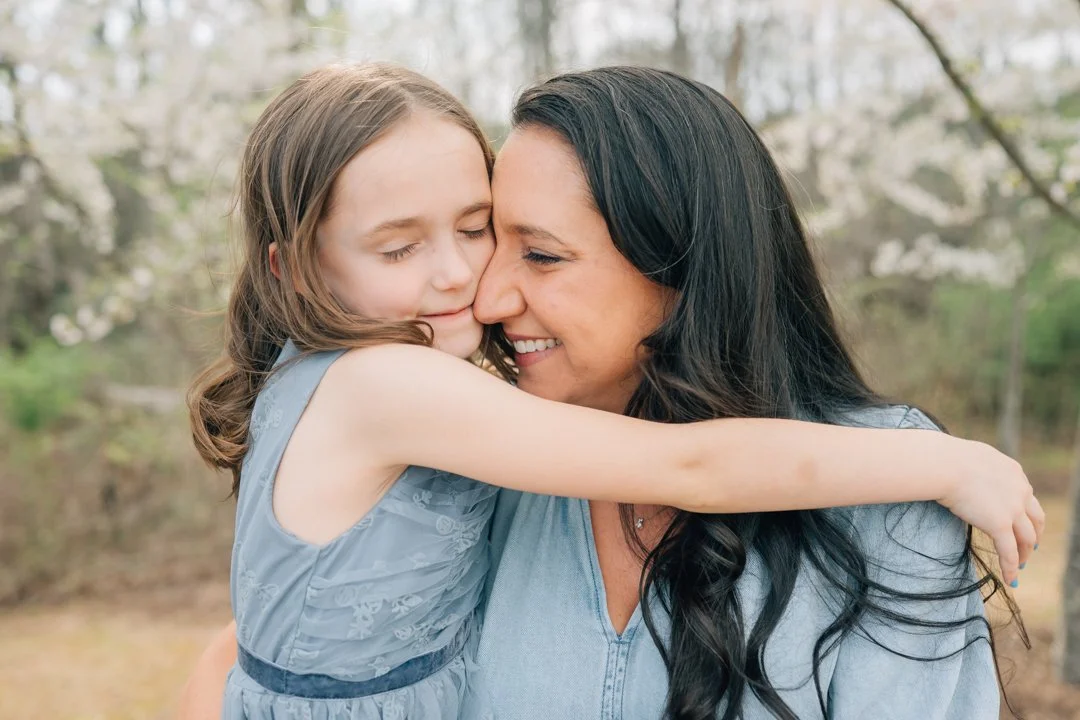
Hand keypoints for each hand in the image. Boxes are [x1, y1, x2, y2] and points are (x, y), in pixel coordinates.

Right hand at [935, 437, 1044, 587]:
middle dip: (1033, 535)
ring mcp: (1012, 508)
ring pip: (1027, 538)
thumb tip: (965, 473)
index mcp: (1013, 472)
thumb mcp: (971, 457)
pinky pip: (1009, 552)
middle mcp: (1020, 490)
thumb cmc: (945, 458)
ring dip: (1024, 553)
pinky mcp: (1000, 525)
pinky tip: (1009, 578)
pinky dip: (1010, 567)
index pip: (1026, 497)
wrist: (943, 464)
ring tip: (1019, 565)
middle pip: (1035, 519)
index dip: (1026, 513)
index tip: (1022, 523)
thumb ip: (978, 469)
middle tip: (1029, 547)